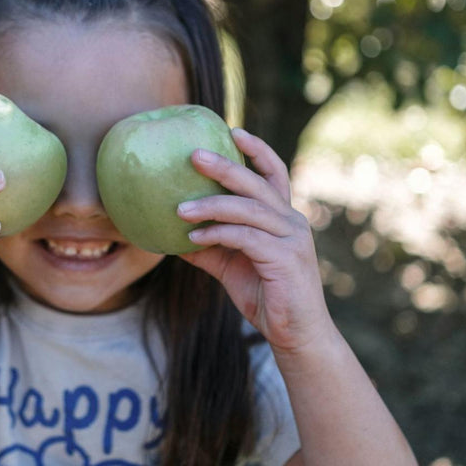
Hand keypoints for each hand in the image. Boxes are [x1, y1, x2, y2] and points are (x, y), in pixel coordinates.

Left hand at [176, 128, 331, 353]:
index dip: (257, 151)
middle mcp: (291, 222)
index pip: (274, 174)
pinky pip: (245, 238)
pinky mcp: (284, 259)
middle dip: (226, 166)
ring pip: (248, 209)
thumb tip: (170, 237)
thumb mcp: (231, 266)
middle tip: (193, 154)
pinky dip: (217, 234)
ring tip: (179, 208)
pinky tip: (193, 239)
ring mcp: (291, 239)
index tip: (232, 131)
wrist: (295, 334)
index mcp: (283, 218)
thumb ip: (208, 247)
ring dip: (211, 205)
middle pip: (257, 184)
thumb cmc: (266, 296)